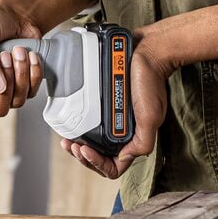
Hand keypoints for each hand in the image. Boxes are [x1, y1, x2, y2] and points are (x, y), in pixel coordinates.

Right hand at [0, 0, 46, 135]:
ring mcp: (7, 90)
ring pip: (17, 101)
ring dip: (20, 74)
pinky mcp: (26, 85)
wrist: (18, 15)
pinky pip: (32, 91)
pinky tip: (29, 56)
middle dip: (5, 85)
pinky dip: (33, 72)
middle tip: (4, 58)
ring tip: (17, 51)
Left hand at [63, 32, 173, 181]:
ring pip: (92, 143)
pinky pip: (89, 122)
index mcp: (135, 138)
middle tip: (71, 146)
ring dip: (78, 146)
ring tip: (67, 140)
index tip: (85, 151)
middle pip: (100, 157)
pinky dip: (79, 127)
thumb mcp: (150, 117)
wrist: (147, 51)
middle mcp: (123, 130)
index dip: (98, 164)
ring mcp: (113, 117)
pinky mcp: (105, 103)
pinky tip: (70, 124)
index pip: (114, 167)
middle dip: (83, 157)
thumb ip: (142, 142)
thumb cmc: (150, 82)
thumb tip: (124, 158)